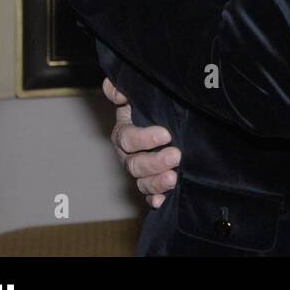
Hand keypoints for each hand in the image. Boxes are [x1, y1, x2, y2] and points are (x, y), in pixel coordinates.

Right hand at [104, 77, 180, 208]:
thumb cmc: (151, 106)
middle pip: (134, 164)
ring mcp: (139, 171)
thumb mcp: (138, 95)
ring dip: (156, 182)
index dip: (144, 138)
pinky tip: (161, 201)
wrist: (166, 123)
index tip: (166, 134)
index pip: (127, 138)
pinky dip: (154, 199)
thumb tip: (114, 88)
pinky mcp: (151, 182)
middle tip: (176, 156)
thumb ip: (122, 89)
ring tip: (173, 178)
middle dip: (154, 162)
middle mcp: (128, 155)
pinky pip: (149, 195)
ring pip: (142, 181)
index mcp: (124, 133)